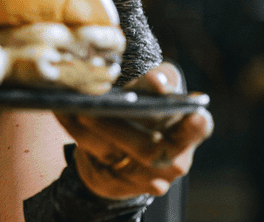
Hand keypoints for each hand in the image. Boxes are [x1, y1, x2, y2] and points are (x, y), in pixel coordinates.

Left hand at [54, 62, 213, 198]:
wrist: (123, 149)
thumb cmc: (145, 110)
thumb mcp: (154, 91)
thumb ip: (160, 80)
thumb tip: (159, 82)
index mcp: (189, 132)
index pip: (199, 129)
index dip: (195, 125)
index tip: (195, 114)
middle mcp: (173, 159)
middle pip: (147, 147)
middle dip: (119, 128)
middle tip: (96, 109)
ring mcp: (145, 176)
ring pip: (115, 154)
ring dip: (91, 130)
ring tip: (75, 109)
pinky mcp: (118, 183)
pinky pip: (94, 156)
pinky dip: (76, 133)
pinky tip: (64, 113)